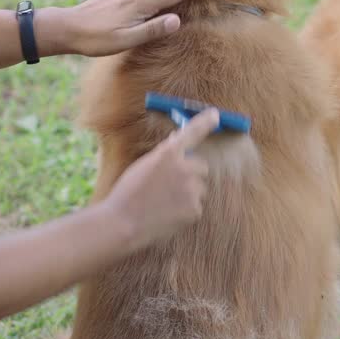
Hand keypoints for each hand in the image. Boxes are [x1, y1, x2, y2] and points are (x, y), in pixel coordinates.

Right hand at [103, 108, 217, 249]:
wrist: (123, 223)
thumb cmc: (128, 193)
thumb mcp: (144, 165)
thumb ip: (164, 154)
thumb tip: (177, 140)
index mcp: (169, 154)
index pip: (193, 132)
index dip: (205, 122)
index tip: (215, 115)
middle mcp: (185, 168)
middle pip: (201, 166)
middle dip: (191, 173)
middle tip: (170, 184)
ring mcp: (192, 190)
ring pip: (199, 188)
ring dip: (188, 192)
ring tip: (163, 202)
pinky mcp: (195, 210)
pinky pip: (196, 205)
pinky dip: (185, 210)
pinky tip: (167, 214)